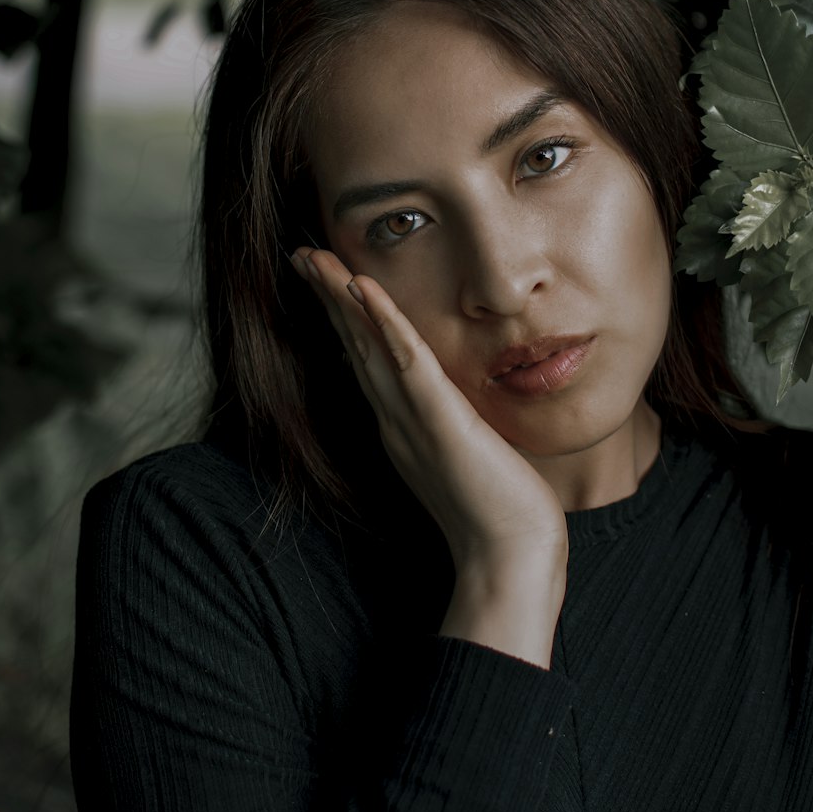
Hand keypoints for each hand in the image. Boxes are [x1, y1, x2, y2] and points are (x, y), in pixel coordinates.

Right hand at [290, 248, 568, 585]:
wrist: (509, 557)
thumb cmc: (497, 511)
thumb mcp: (465, 454)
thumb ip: (448, 424)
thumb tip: (451, 402)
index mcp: (400, 425)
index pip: (364, 359)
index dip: (342, 316)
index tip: (325, 278)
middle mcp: (395, 418)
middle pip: (353, 344)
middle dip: (328, 297)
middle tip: (303, 254)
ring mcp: (411, 419)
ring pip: (367, 345)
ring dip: (341, 298)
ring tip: (316, 258)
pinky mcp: (439, 421)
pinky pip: (406, 362)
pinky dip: (383, 323)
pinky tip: (364, 289)